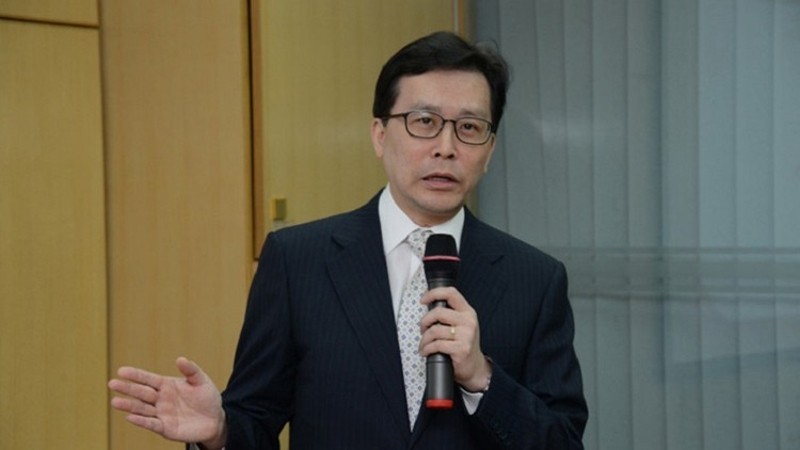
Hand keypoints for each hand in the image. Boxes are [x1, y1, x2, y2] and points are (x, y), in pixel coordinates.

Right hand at [108, 357, 226, 448]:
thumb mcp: (201, 381)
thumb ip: (191, 370)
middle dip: (127, 388)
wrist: (215, 420)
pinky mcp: (165, 428)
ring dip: (129, 406)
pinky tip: (130, 417)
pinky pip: (152, 424)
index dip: (135, 375)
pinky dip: (141, 421)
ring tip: (115, 401)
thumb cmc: (207, 398)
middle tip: (112, 383)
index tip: (121, 370)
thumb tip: (180, 359)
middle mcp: (161, 399)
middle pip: (141, 393)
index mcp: (167, 385)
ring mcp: (161, 414)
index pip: (148, 379)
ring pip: (142, 409)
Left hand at [419, 287, 491, 391]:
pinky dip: (427, 349)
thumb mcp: (462, 324)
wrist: (475, 367)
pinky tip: (426, 352)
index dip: (434, 293)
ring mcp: (466, 335)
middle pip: (438, 312)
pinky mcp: (461, 349)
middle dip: (424, 322)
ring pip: (434, 330)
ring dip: (424, 339)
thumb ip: (450, 314)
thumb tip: (429, 306)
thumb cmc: (464, 344)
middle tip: (422, 329)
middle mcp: (468, 321)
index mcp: (467, 311)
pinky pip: (436, 345)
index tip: (423, 299)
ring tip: (424, 344)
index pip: (451, 293)